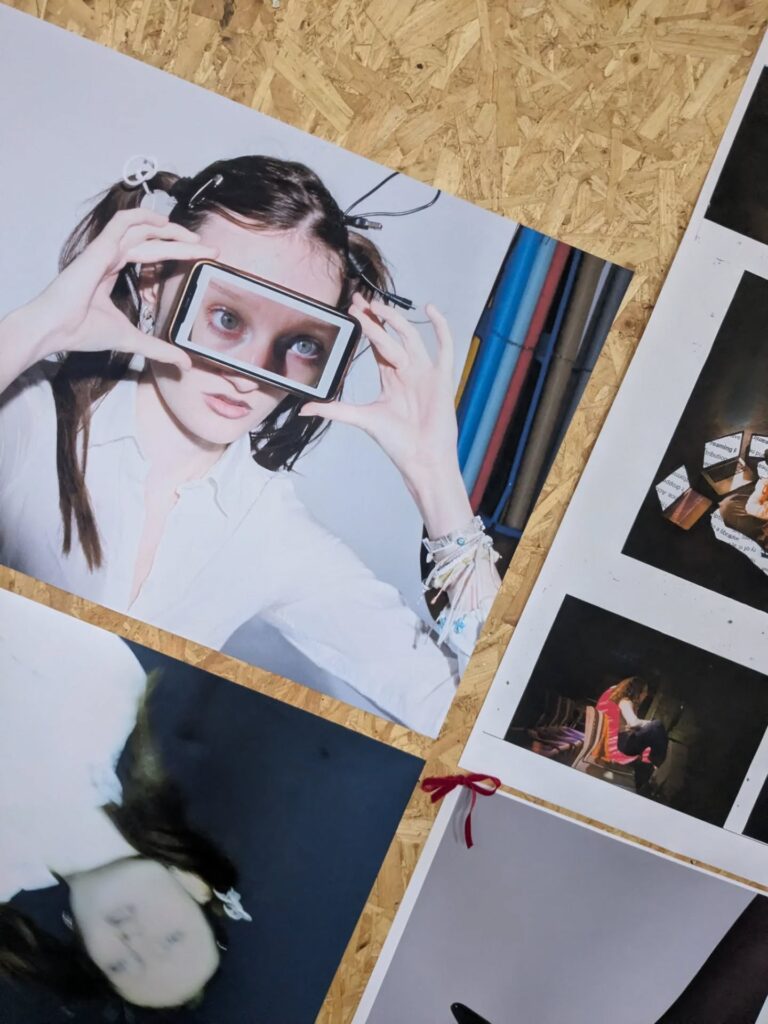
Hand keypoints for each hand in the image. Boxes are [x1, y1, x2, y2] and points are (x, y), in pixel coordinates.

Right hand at [3, 208, 216, 370]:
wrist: (56, 330)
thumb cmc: (82, 331)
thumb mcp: (132, 339)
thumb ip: (159, 348)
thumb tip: (185, 363)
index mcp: (113, 269)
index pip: (150, 254)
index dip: (177, 254)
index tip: (202, 259)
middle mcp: (110, 256)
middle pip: (152, 240)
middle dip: (183, 242)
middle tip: (210, 249)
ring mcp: (104, 250)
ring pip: (142, 228)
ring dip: (170, 230)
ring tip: (195, 240)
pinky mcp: (100, 248)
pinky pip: (123, 222)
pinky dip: (144, 217)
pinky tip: (165, 224)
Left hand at [300, 294, 472, 536]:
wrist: (420, 458)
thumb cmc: (397, 442)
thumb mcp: (361, 418)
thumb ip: (334, 409)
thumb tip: (305, 408)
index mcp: (390, 377)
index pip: (377, 343)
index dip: (366, 325)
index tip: (353, 308)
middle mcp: (407, 371)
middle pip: (391, 335)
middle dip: (376, 318)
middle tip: (360, 301)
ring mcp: (425, 373)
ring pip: (411, 337)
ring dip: (396, 320)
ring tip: (379, 307)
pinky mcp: (441, 378)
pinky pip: (445, 347)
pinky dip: (441, 328)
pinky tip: (432, 309)